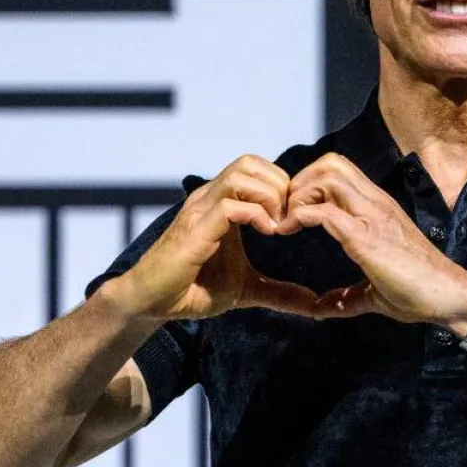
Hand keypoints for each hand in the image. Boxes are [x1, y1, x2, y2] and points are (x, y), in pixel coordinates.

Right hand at [112, 155, 317, 320]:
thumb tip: (315, 304)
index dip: (282, 186)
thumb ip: (280, 292)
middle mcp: (209, 198)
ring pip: (240, 174)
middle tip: (289, 219)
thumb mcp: (247, 289)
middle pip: (250, 162)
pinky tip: (266, 234)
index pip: (256, 168)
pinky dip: (255, 215)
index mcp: (222, 203)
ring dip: (269, 196)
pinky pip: (229, 205)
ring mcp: (200, 210)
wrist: (151, 305)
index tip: (294, 218)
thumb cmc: (193, 290)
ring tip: (277, 226)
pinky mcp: (194, 229)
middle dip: (279, 185)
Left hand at [277, 153, 466, 326]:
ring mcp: (373, 216)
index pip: (339, 170)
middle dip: (300, 182)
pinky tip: (289, 232)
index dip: (309, 184)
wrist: (450, 297)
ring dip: (299, 195)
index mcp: (377, 208)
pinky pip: (325, 211)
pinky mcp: (367, 237)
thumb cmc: (420, 292)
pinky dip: (299, 216)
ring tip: (288, 222)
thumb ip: (346, 295)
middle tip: (287, 213)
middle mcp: (375, 203)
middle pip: (330, 163)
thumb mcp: (374, 291)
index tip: (294, 214)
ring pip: (326, 175)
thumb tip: (321, 309)